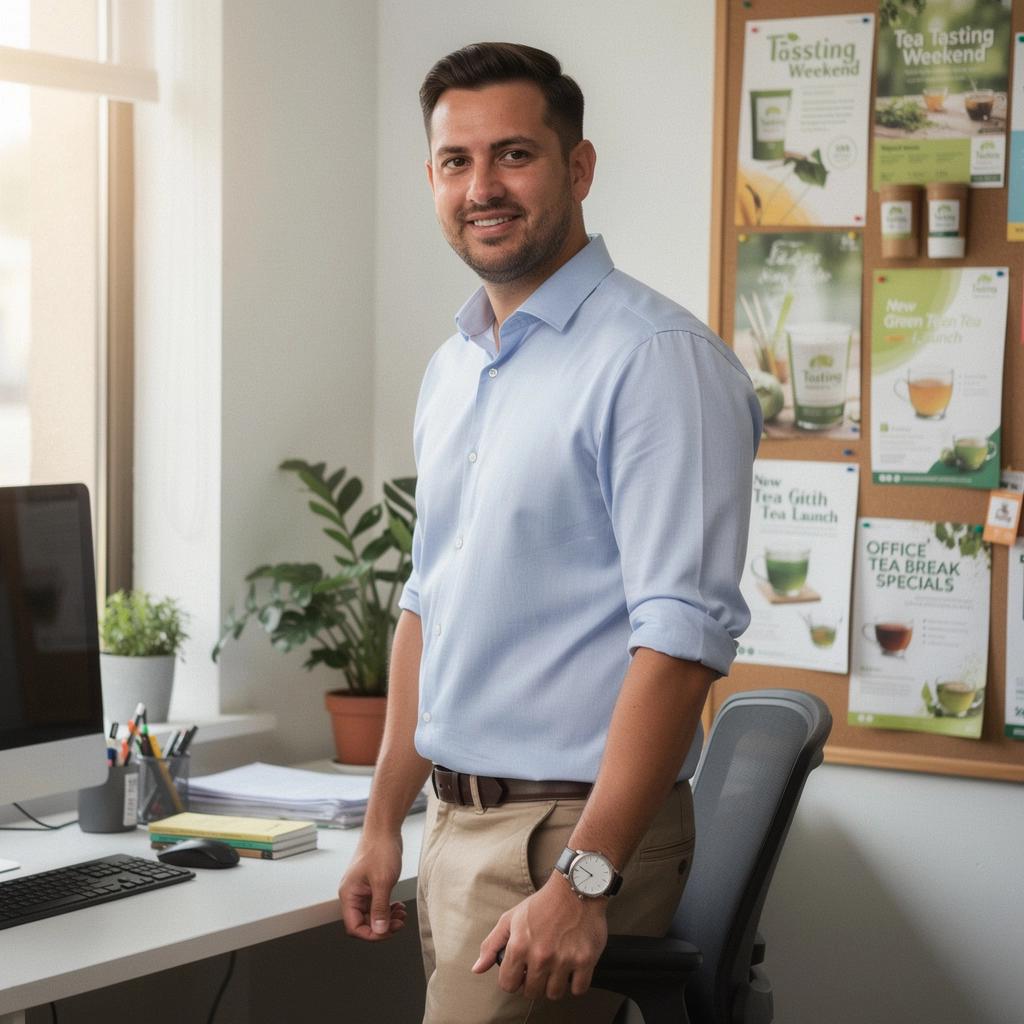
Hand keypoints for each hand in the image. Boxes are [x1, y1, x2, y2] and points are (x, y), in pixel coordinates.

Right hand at [338, 833, 406, 940]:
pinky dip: (388, 908)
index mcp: (348, 895)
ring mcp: (361, 890)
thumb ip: (380, 908)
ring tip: (402, 914)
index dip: (371, 934)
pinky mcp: (371, 885)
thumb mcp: (383, 882)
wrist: (384, 829)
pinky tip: (398, 906)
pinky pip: (377, 904)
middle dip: (383, 926)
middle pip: (364, 923)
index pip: (355, 927)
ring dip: (387, 918)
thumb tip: (379, 930)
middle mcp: (352, 894)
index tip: (388, 932)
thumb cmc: (380, 849)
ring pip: (372, 914)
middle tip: (400, 923)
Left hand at [472, 874, 608, 1000]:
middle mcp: (541, 956)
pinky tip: (572, 968)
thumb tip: (477, 969)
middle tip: (539, 969)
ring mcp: (564, 959)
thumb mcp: (511, 918)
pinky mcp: (585, 960)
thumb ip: (492, 945)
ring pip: (554, 994)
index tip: (521, 973)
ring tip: (556, 968)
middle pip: (532, 992)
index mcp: (519, 946)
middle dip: (533, 983)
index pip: (508, 985)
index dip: (513, 980)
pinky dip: (575, 983)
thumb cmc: (542, 903)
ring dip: (554, 984)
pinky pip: (578, 989)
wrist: (575, 889)